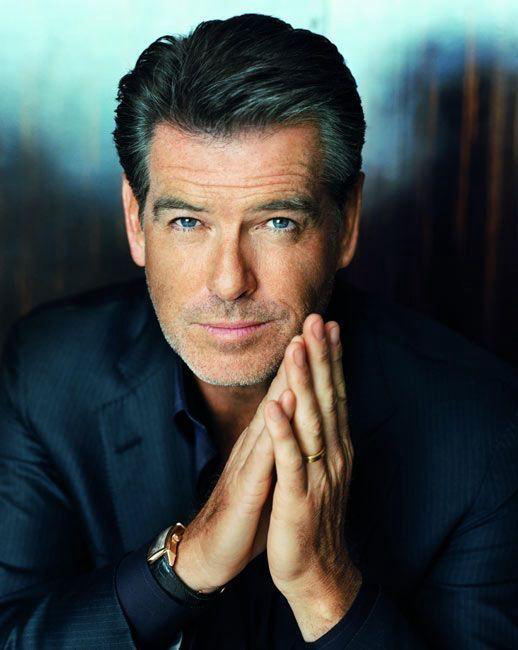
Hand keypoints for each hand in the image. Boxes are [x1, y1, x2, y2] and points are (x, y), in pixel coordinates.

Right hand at [173, 342, 296, 591]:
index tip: (328, 332)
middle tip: (318, 319)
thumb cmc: (246, 510)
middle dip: (302, 355)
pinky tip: (280, 404)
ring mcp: (251, 460)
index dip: (311, 362)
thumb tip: (295, 417)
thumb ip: (280, 442)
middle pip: (284, 390)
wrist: (213, 549)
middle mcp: (260, 441)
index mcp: (269, 439)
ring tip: (300, 345)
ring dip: (287, 378)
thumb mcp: (269, 470)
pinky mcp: (246, 485)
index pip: (293, 392)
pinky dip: (272, 427)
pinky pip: (262, 453)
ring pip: (272, 413)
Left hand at [263, 315, 360, 626]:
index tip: (326, 323)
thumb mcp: (320, 469)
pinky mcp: (298, 496)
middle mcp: (332, 454)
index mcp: (335, 446)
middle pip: (326, 396)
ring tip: (298, 347)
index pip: (334, 392)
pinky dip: (284, 430)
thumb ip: (320, 435)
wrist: (316, 570)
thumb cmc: (312, 515)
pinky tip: (277, 404)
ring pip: (311, 419)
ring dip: (303, 381)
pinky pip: (290, 459)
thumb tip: (319, 402)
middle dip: (320, 355)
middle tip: (316, 318)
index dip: (330, 357)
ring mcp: (316, 474)